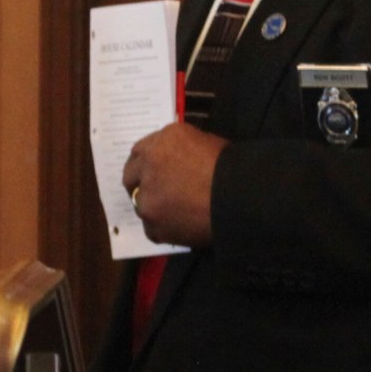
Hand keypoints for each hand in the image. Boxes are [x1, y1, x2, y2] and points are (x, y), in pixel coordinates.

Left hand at [121, 124, 225, 248]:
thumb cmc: (232, 167)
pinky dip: (162, 229)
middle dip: (140, 184)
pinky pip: (151, 229)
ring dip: (153, 207)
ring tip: (174, 212)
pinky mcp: (153, 224)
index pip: (139, 152)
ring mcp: (147, 198)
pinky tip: (179, 227)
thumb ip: (181, 150)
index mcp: (161, 142)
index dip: (145, 163)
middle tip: (156, 192)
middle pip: (131, 177)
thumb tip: (176, 159)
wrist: (239, 198)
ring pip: (141, 204)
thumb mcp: (205, 142)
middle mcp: (147, 167)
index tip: (150, 171)